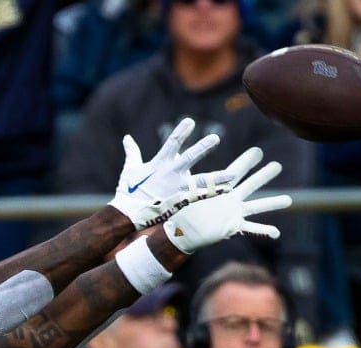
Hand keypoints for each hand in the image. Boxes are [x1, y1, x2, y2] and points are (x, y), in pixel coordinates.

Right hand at [107, 118, 251, 229]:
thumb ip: (132, 152)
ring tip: (233, 174)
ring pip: (202, 180)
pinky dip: (214, 194)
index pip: (172, 142)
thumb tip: (127, 138)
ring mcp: (177, 187)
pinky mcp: (180, 200)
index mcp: (159, 163)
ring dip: (218, 177)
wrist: (128, 212)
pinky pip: (201, 197)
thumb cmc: (127, 191)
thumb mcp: (130, 169)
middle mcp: (171, 173)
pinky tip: (227, 192)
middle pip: (190, 157)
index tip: (190, 121)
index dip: (181, 131)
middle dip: (203, 147)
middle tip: (215, 138)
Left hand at [163, 160, 292, 253]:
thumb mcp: (184, 192)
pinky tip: (277, 233)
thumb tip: (175, 161)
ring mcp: (233, 213)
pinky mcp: (233, 227)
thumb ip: (187, 181)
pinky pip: (251, 229)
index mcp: (219, 188)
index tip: (258, 151)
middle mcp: (230, 199)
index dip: (246, 162)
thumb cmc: (180, 210)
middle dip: (264, 176)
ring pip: (257, 206)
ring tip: (289, 200)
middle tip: (278, 165)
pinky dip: (264, 231)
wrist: (180, 231)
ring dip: (273, 203)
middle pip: (250, 185)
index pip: (235, 171)